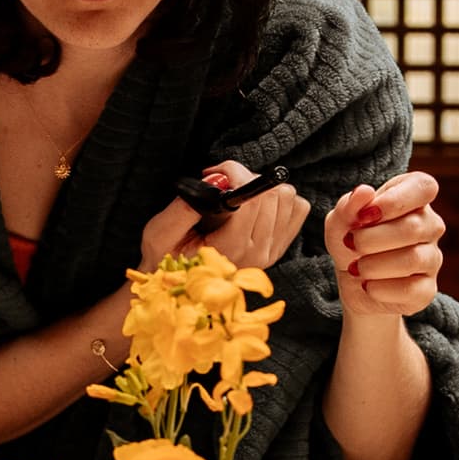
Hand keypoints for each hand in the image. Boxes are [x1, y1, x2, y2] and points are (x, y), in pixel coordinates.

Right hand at [135, 161, 306, 272]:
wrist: (178, 286)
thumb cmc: (168, 258)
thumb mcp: (160, 233)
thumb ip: (184, 207)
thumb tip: (215, 183)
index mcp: (231, 250)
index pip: (252, 201)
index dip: (235, 175)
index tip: (216, 173)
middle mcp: (258, 253)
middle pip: (272, 195)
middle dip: (245, 178)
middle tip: (221, 183)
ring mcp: (272, 252)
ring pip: (287, 198)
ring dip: (262, 187)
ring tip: (236, 194)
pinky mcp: (279, 247)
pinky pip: (298, 209)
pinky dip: (279, 199)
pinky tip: (255, 205)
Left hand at [328, 172, 445, 320]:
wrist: (355, 283)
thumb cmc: (352, 242)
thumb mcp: (340, 222)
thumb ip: (348, 206)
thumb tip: (363, 192)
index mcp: (413, 198)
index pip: (423, 187)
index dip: (395, 200)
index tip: (366, 215)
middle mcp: (430, 225)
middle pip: (413, 227)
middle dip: (371, 238)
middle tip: (351, 244)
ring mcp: (432, 258)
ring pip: (413, 259)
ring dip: (374, 265)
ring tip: (355, 268)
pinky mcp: (427, 289)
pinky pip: (411, 289)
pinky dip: (381, 289)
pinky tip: (368, 286)